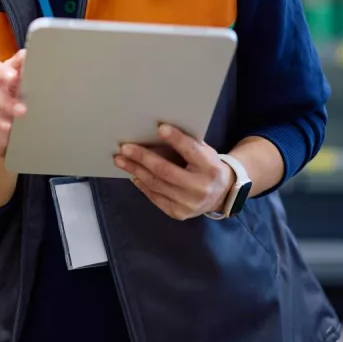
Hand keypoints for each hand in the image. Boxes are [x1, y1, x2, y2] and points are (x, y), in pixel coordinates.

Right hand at [0, 50, 25, 158]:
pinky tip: (7, 126)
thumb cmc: (17, 112)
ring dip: (5, 102)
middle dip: (3, 72)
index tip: (28, 57)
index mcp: (5, 75)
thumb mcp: (27, 98)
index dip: (17, 59)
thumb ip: (35, 86)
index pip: (10, 62)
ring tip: (22, 111)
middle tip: (14, 77)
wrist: (2, 139)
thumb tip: (54, 75)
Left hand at [113, 124, 233, 220]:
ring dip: (135, 171)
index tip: (160, 128)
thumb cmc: (207, 166)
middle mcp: (200, 187)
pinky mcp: (178, 213)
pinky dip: (143, 185)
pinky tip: (134, 176)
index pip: (191, 151)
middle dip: (142, 158)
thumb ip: (188, 145)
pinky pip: (155, 197)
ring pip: (156, 185)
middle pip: (166, 171)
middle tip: (124, 148)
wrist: (221, 195)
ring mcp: (189, 204)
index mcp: (210, 168)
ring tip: (121, 160)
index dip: (176, 139)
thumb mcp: (205, 153)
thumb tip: (157, 131)